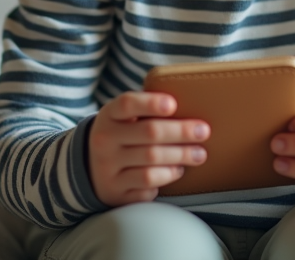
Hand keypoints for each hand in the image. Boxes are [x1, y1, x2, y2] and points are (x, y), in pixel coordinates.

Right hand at [88, 92, 209, 205]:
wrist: (90, 168)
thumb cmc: (121, 135)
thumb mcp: (123, 118)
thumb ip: (147, 110)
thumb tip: (190, 105)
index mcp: (109, 115)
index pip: (128, 104)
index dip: (151, 103)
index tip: (173, 104)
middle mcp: (104, 141)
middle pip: (149, 133)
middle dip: (181, 132)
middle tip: (203, 132)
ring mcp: (107, 168)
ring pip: (151, 163)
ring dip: (180, 157)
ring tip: (198, 155)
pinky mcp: (116, 191)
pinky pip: (147, 185)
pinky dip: (166, 177)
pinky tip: (176, 171)